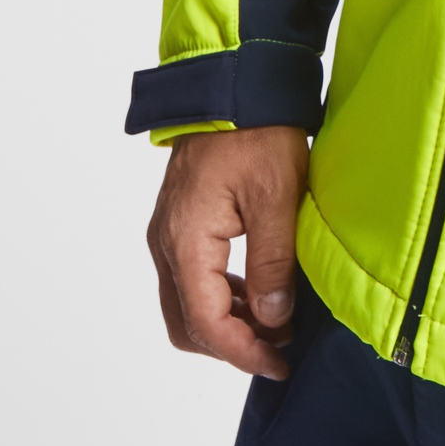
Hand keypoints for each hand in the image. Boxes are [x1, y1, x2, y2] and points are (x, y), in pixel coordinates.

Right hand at [145, 126, 308, 380]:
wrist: (235, 83)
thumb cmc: (256, 131)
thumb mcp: (277, 197)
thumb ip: (273, 263)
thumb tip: (274, 318)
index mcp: (185, 240)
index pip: (205, 322)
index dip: (243, 352)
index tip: (279, 362)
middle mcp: (166, 243)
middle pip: (187, 323)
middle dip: (231, 345)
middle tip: (278, 349)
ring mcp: (168, 233)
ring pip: (186, 304)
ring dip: (227, 322)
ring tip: (277, 323)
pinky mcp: (179, 223)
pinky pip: (191, 278)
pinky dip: (221, 296)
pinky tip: (257, 292)